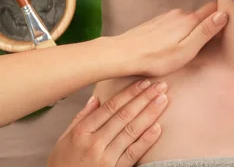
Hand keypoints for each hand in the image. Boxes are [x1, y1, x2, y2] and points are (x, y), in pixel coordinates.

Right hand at [48, 80, 167, 166]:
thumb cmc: (62, 164)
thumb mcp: (64, 140)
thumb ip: (80, 118)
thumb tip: (96, 98)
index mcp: (81, 131)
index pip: (110, 107)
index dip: (129, 93)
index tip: (144, 82)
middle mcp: (93, 143)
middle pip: (124, 115)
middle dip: (144, 98)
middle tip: (160, 86)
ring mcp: (105, 158)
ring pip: (131, 131)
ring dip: (150, 113)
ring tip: (163, 100)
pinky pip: (133, 154)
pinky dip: (146, 140)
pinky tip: (158, 128)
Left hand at [115, 2, 226, 76]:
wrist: (123, 54)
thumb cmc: (156, 58)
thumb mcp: (187, 50)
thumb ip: (205, 31)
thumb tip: (224, 14)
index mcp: (190, 20)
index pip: (214, 9)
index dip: (223, 14)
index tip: (230, 24)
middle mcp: (180, 13)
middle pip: (202, 14)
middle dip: (209, 22)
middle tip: (215, 38)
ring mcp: (167, 16)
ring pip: (188, 18)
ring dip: (194, 27)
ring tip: (195, 42)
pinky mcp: (157, 22)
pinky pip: (176, 22)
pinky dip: (181, 29)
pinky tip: (176, 42)